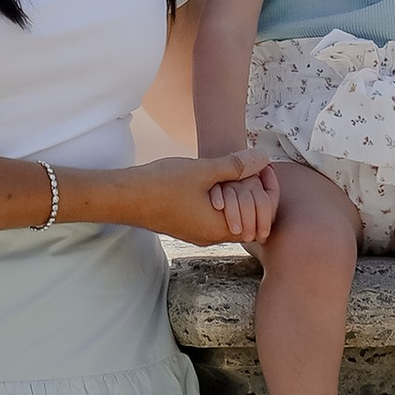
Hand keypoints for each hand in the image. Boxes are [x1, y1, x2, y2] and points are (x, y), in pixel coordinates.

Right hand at [129, 150, 278, 248]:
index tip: (263, 168)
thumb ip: (235, 166)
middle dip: (257, 193)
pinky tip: (216, 181)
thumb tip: (263, 158)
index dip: (269, 191)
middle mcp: (211, 237)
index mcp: (219, 228)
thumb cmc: (161, 185)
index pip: (262, 217)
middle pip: (250, 220)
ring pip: (232, 218)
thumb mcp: (203, 171)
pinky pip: (216, 217)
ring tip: (237, 171)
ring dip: (239, 196)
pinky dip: (224, 201)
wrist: (125, 198)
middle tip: (254, 168)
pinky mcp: (187, 226)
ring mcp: (198, 234)